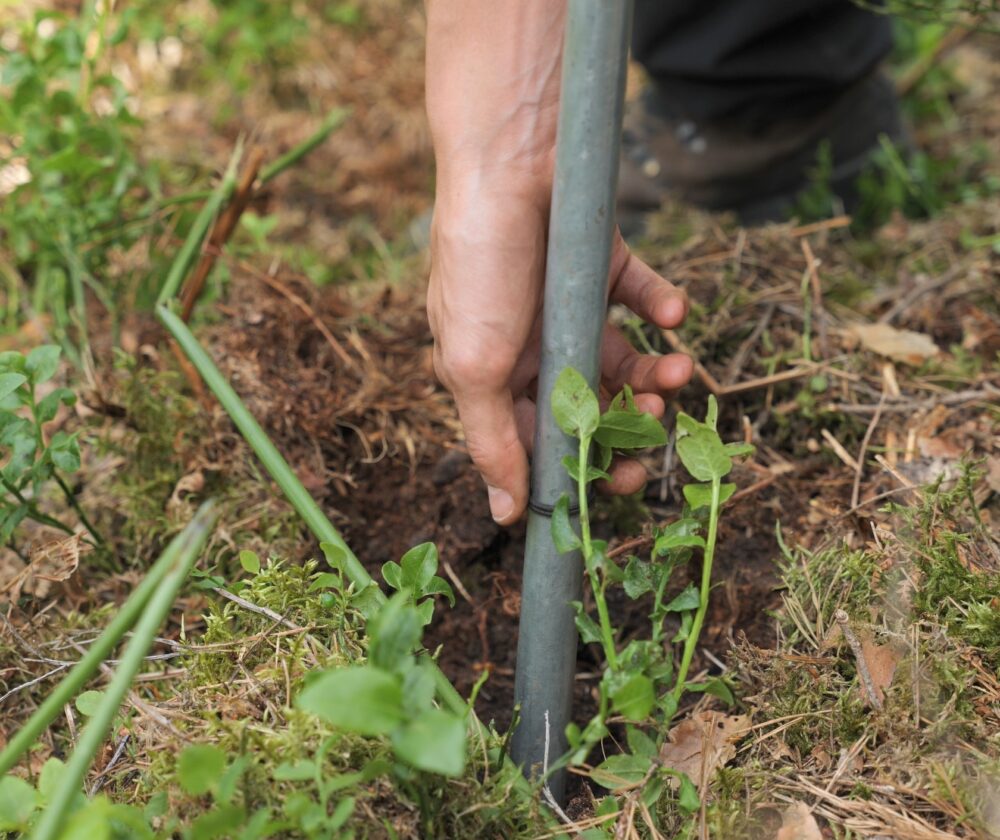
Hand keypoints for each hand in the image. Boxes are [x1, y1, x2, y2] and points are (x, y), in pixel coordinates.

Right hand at [426, 0, 692, 524]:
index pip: (541, 440)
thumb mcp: (473, 364)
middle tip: (658, 435)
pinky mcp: (604, 263)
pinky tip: (673, 316)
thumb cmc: (479, 266)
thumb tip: (502, 516)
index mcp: (496, 376)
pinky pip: (641, 298)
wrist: (510, 160)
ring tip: (679, 375)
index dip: (582, 466)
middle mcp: (534, 346)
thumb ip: (492, 441)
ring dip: (656, 375)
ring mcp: (571, 305)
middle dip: (627, 425)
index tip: (622, 482)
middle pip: (591, 405)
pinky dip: (662, 309)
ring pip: (623, 359)